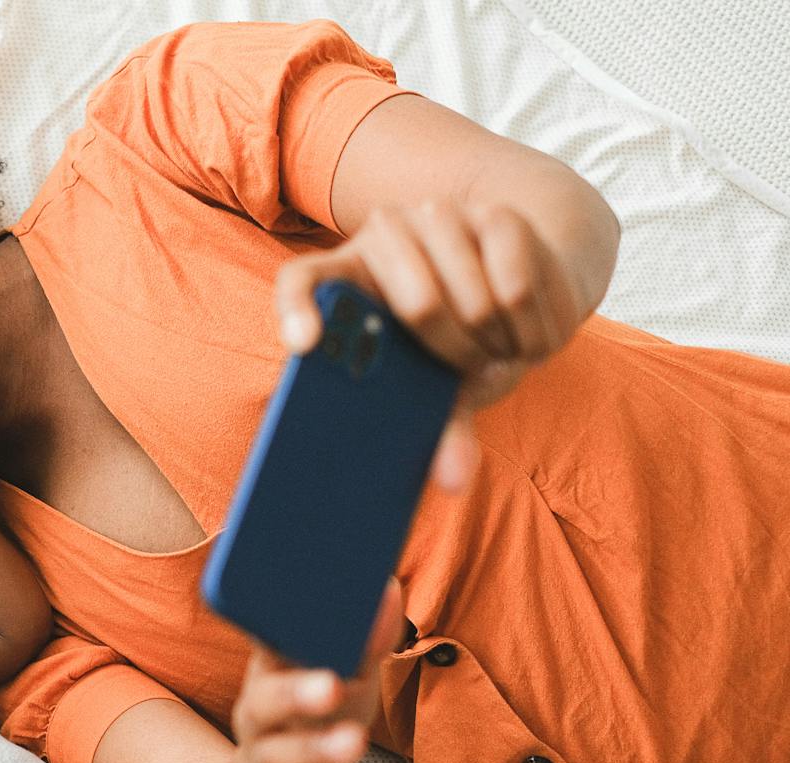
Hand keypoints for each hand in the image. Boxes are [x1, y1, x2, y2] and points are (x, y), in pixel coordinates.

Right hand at [229, 581, 405, 762]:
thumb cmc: (309, 729)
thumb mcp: (333, 686)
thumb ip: (360, 645)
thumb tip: (387, 586)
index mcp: (266, 678)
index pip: (266, 644)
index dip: (277, 623)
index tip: (301, 599)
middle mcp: (255, 722)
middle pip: (263, 703)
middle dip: (294, 692)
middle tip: (330, 683)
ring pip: (280, 761)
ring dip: (315, 751)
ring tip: (354, 742)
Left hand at [275, 201, 587, 492]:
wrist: (521, 278)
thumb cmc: (452, 342)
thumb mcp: (432, 383)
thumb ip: (436, 429)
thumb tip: (453, 482)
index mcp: (344, 275)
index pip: (299, 282)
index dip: (297, 313)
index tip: (303, 347)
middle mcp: (382, 234)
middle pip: (416, 303)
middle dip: (455, 352)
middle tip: (472, 366)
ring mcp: (437, 217)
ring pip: (470, 299)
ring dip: (495, 341)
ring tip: (499, 348)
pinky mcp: (495, 214)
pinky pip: (516, 285)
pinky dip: (531, 326)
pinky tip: (530, 337)